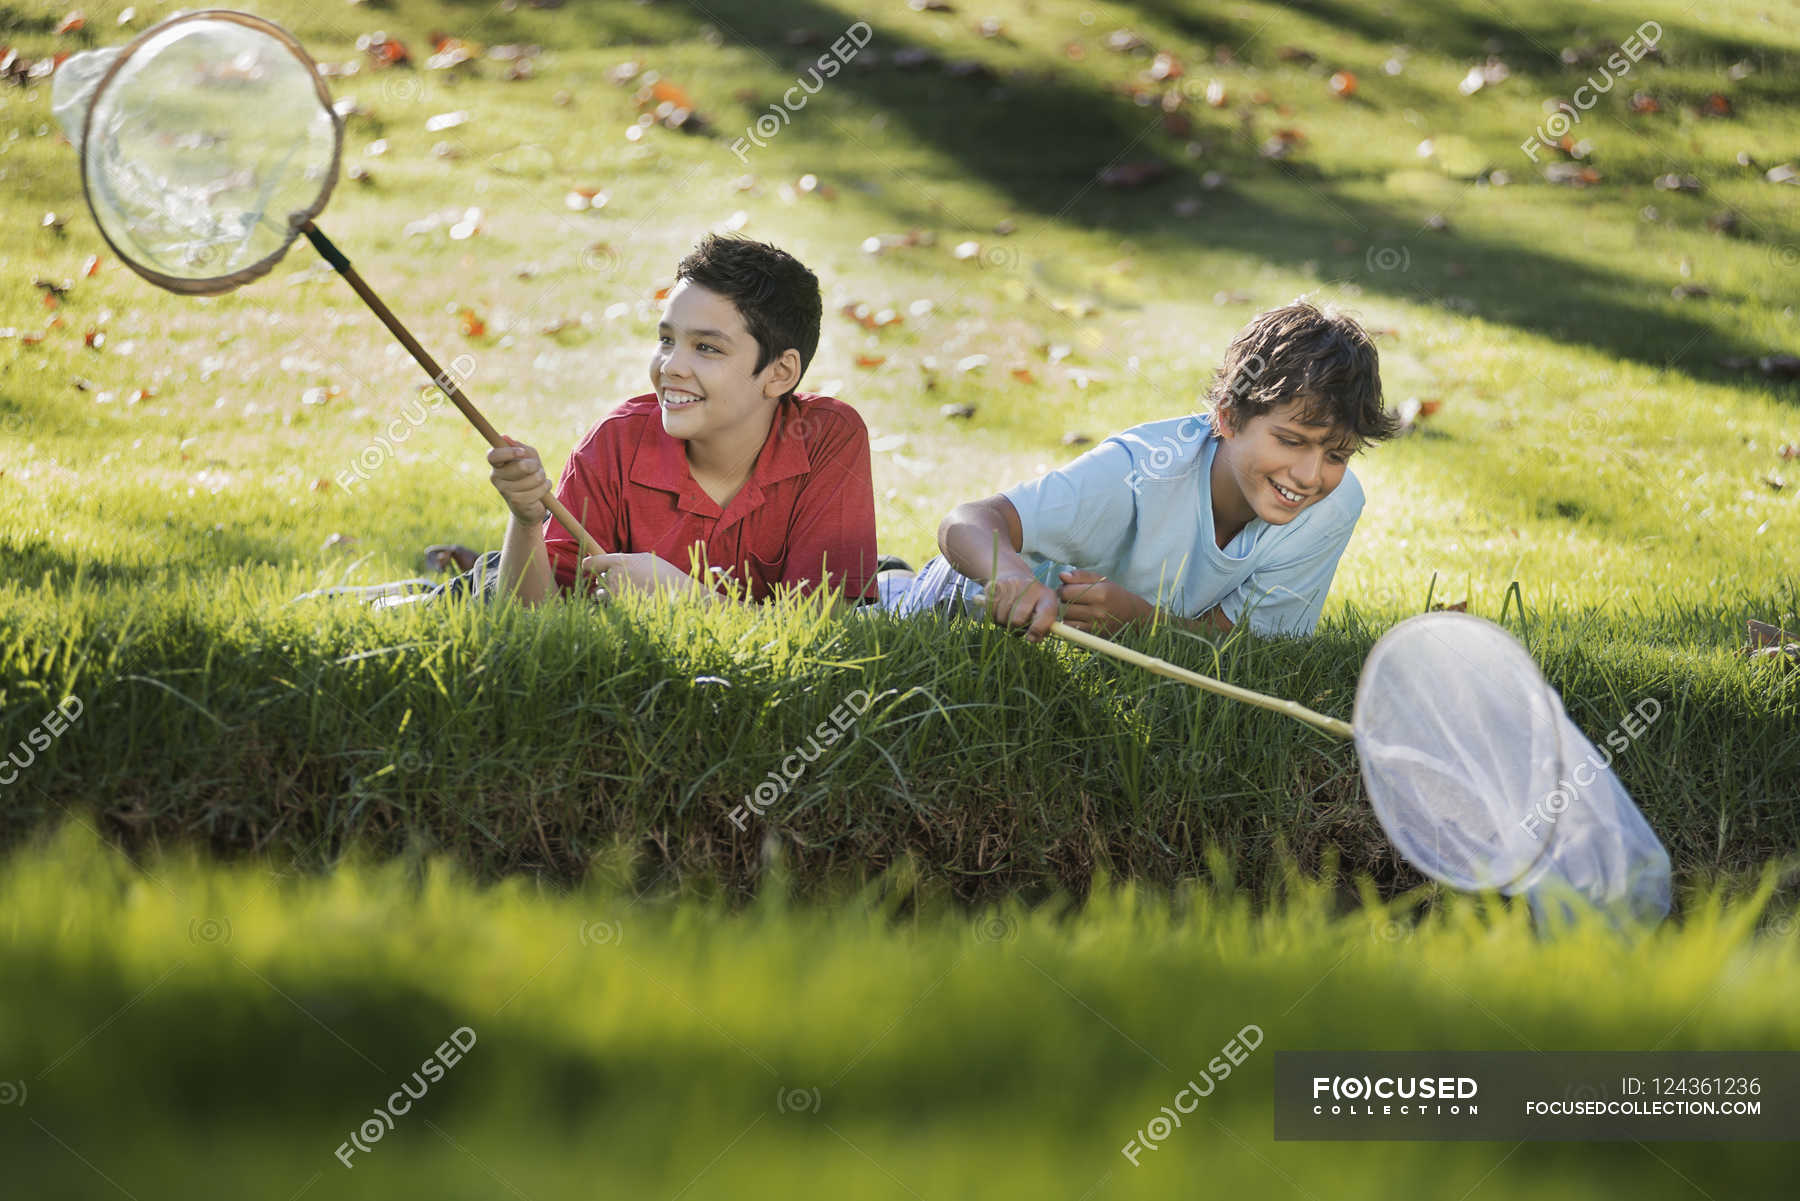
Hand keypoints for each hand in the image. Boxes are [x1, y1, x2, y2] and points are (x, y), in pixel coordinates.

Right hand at [487, 436, 550, 524]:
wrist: (530, 504)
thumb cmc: (529, 475)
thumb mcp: (528, 457)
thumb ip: (520, 447)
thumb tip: (504, 437)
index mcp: (497, 464)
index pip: (493, 455)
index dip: (508, 452)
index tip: (522, 452)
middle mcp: (496, 478)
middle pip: (521, 466)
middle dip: (535, 466)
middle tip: (536, 469)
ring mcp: (505, 491)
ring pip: (533, 478)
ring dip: (542, 477)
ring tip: (539, 480)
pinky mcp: (516, 502)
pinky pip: (538, 490)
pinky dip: (546, 487)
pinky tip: (542, 489)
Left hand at [582, 551, 698, 597]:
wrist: (678, 596)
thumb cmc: (665, 575)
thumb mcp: (645, 559)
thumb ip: (624, 560)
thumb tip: (609, 563)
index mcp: (620, 561)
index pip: (592, 563)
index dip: (587, 565)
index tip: (587, 567)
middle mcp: (614, 577)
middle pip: (597, 581)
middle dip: (605, 582)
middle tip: (622, 583)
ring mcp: (617, 595)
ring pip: (602, 595)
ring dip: (610, 595)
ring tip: (631, 594)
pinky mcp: (621, 609)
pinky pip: (612, 607)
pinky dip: (619, 606)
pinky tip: (635, 604)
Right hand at [984, 572, 1059, 642]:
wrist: (1015, 578)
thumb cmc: (1032, 604)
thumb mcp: (1043, 614)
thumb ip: (1042, 629)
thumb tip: (1031, 638)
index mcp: (1047, 596)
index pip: (1046, 614)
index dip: (1038, 629)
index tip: (1030, 637)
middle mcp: (1031, 587)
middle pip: (1017, 619)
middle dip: (1015, 628)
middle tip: (1017, 624)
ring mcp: (1011, 584)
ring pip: (1001, 618)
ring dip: (1003, 622)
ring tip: (1009, 615)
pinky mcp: (995, 585)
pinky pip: (990, 610)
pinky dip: (993, 615)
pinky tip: (1000, 609)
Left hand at [1057, 569, 1153, 634]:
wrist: (1133, 616)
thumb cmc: (1114, 595)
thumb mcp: (1101, 580)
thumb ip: (1080, 576)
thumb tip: (1061, 576)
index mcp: (1100, 593)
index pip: (1066, 591)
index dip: (1063, 589)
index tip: (1068, 589)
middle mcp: (1098, 610)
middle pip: (1064, 606)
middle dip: (1063, 601)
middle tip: (1070, 599)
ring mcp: (1095, 625)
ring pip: (1066, 619)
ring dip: (1065, 614)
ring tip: (1074, 608)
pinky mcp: (1093, 636)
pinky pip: (1071, 630)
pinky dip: (1070, 624)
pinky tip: (1077, 618)